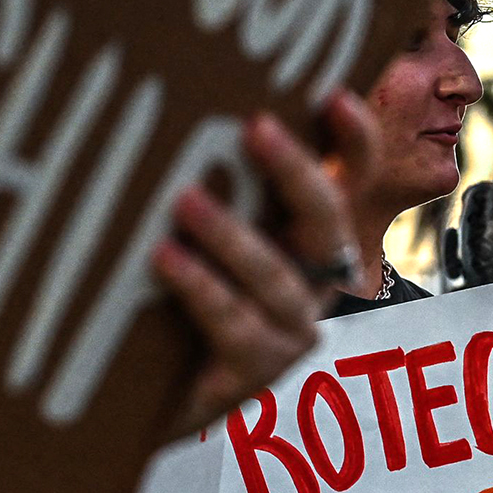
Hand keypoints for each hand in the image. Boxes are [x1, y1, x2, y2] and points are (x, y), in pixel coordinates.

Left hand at [154, 93, 377, 427]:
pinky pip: (236, 325)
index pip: (352, 178)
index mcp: (309, 238)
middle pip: (327, 221)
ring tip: (185, 199)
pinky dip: (202, 288)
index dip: (354, 139)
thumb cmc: (169, 296)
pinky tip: (165, 258)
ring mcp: (289, 332)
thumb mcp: (193, 229)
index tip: (332, 94)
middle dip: (295, 172)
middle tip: (254, 127)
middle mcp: (313, 282)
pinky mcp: (253, 374)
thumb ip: (203, 178)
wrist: (138, 398)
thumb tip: (168, 97)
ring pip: (278, 277)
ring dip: (233, 235)